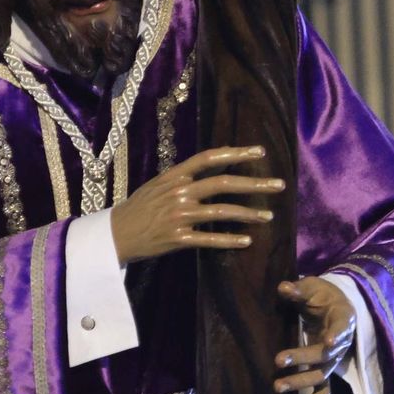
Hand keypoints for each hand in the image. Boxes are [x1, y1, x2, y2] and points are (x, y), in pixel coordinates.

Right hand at [109, 146, 282, 264]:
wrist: (114, 234)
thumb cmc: (138, 208)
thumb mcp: (157, 185)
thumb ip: (182, 177)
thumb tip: (208, 167)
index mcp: (174, 176)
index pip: (209, 158)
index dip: (236, 153)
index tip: (259, 153)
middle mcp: (178, 192)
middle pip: (223, 183)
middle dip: (254, 184)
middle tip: (278, 185)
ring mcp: (179, 215)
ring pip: (221, 211)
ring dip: (248, 213)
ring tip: (268, 216)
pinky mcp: (178, 238)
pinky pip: (210, 239)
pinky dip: (230, 240)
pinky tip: (247, 240)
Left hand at [273, 277, 356, 393]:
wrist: (333, 306)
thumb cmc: (322, 295)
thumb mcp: (312, 287)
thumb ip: (299, 290)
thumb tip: (283, 288)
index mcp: (343, 319)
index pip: (341, 328)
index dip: (336, 335)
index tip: (328, 341)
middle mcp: (341, 343)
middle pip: (325, 355)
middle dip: (302, 359)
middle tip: (278, 360)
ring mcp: (334, 360)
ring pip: (321, 375)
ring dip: (301, 381)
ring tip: (278, 386)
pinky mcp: (326, 370)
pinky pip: (323, 390)